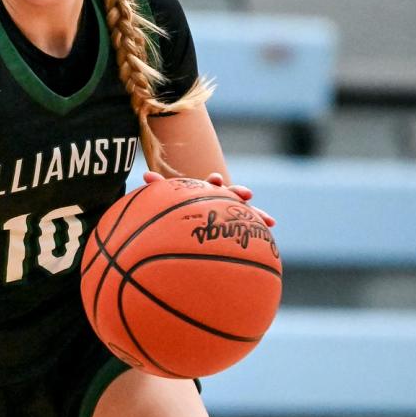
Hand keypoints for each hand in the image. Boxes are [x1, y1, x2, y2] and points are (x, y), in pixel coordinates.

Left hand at [143, 169, 274, 225]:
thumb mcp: (171, 198)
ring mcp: (230, 213)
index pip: (213, 184)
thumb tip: (145, 175)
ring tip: (270, 221)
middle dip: (239, 194)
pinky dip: (258, 237)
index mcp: (206, 191)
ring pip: (246, 214)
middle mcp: (221, 199)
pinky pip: (247, 234)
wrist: (190, 222)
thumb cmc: (179, 208)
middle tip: (246, 194)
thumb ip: (160, 187)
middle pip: (233, 195)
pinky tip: (270, 241)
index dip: (214, 182)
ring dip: (257, 215)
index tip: (215, 180)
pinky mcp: (235, 228)